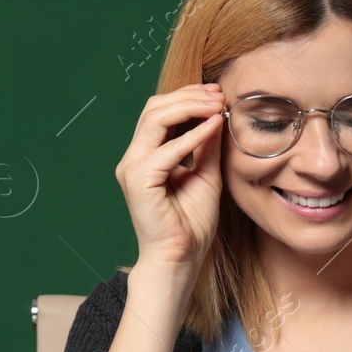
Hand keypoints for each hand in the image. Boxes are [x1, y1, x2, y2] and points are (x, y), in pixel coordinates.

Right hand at [113, 83, 225, 273]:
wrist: (180, 257)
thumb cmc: (192, 223)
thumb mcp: (206, 174)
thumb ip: (207, 145)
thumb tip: (217, 114)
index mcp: (146, 156)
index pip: (160, 112)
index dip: (188, 97)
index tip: (218, 94)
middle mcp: (134, 158)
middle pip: (154, 108)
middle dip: (188, 95)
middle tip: (219, 94)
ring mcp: (132, 168)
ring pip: (155, 118)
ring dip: (189, 107)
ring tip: (216, 105)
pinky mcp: (138, 180)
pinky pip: (167, 150)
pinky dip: (192, 135)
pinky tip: (214, 127)